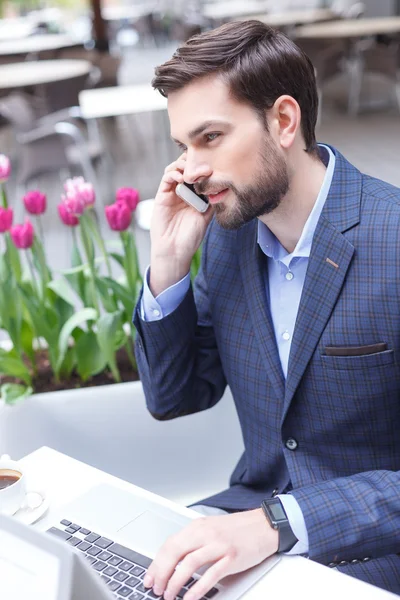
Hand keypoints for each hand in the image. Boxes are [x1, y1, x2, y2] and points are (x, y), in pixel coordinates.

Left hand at [143, 509, 278, 599]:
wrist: (265, 525)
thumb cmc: (238, 529)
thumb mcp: (211, 529)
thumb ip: (194, 541)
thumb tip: (173, 562)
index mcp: (198, 526)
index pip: (169, 544)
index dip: (156, 563)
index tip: (149, 577)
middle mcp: (206, 533)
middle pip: (175, 552)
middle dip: (161, 573)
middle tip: (156, 588)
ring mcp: (219, 545)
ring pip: (189, 563)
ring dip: (175, 582)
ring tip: (169, 595)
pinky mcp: (232, 557)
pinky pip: (210, 575)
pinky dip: (197, 589)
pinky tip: (189, 598)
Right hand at [150, 153, 213, 296]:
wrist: (175, 250)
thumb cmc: (190, 237)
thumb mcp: (206, 217)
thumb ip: (211, 201)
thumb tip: (222, 185)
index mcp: (194, 196)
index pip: (198, 175)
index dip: (204, 168)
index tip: (215, 168)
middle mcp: (183, 191)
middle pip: (187, 168)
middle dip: (195, 163)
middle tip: (206, 167)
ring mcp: (172, 192)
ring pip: (176, 169)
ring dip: (184, 166)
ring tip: (194, 172)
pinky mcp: (162, 195)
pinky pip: (166, 178)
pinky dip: (174, 173)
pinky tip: (182, 178)